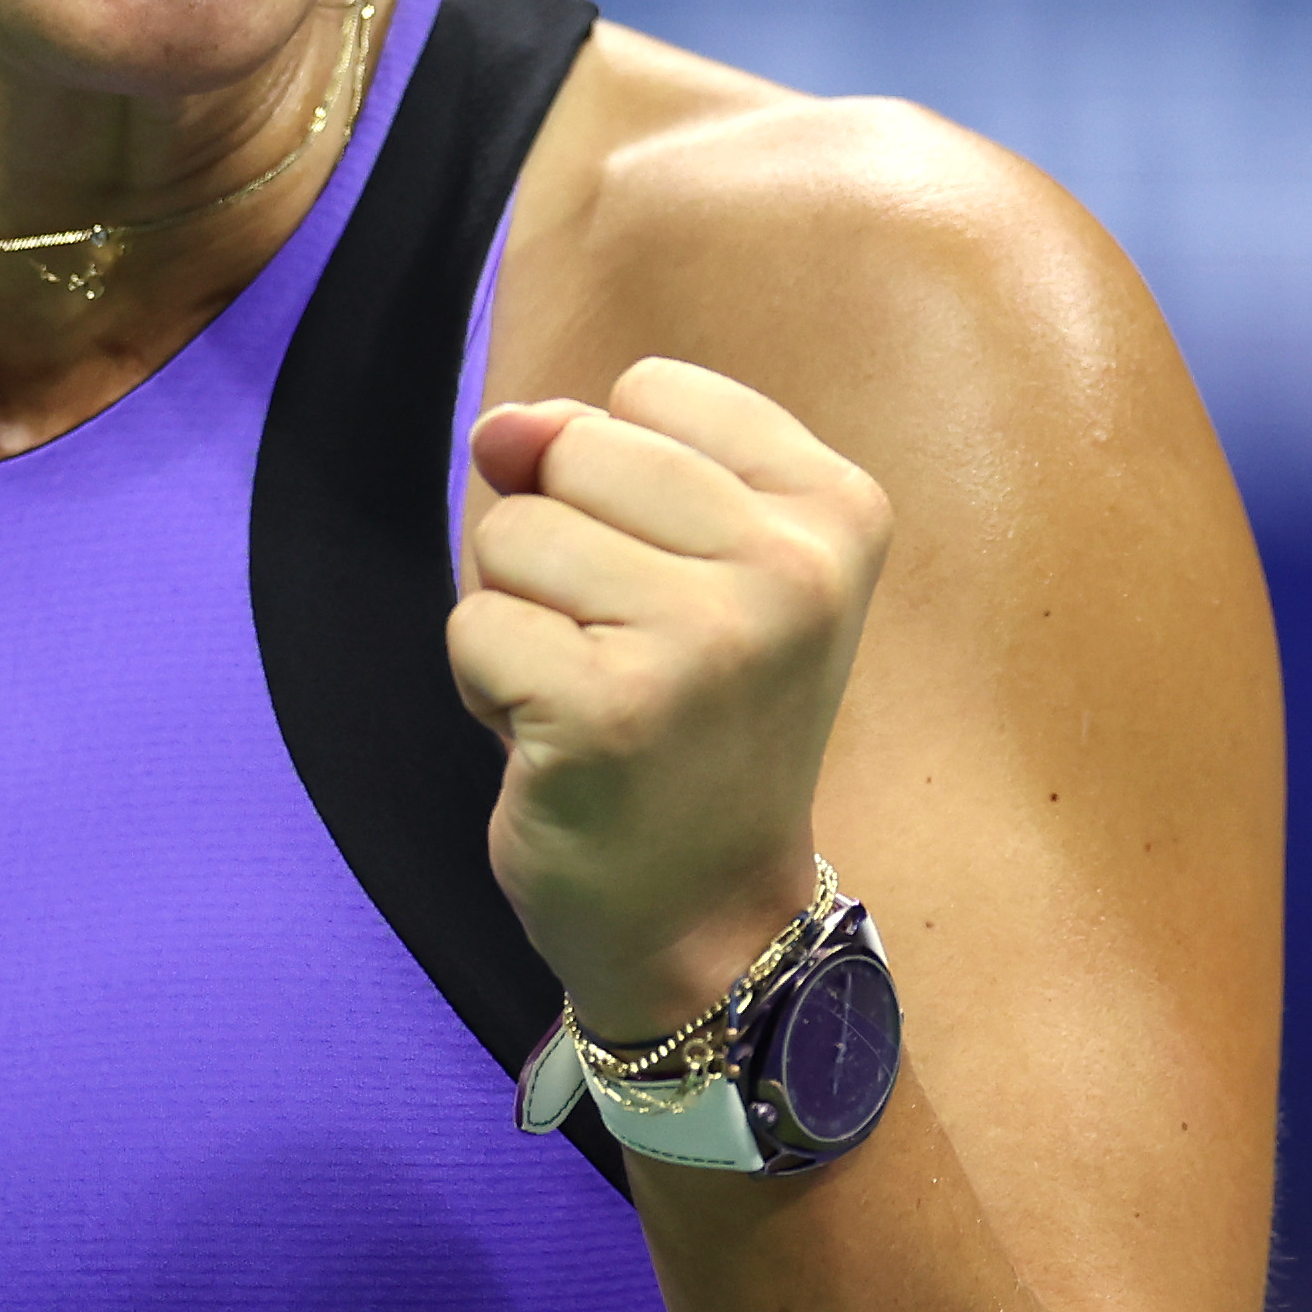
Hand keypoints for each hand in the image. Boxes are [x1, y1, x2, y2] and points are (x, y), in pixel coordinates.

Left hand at [448, 356, 893, 1038]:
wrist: (708, 920)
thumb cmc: (690, 725)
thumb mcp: (687, 562)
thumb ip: (599, 458)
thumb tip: (499, 428)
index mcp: (838, 509)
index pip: (651, 391)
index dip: (622, 481)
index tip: (680, 587)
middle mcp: (792, 568)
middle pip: (575, 449)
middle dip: (561, 547)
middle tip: (627, 653)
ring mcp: (706, 640)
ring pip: (512, 532)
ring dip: (521, 617)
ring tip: (592, 695)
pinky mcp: (610, 710)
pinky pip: (473, 625)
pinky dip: (486, 686)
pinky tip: (557, 743)